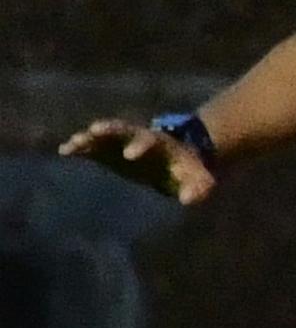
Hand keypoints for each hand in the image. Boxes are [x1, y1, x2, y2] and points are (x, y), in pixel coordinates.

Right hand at [57, 119, 215, 208]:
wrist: (177, 158)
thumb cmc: (188, 168)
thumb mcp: (198, 178)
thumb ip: (197, 187)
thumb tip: (187, 199)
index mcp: (161, 142)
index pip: (150, 140)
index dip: (140, 145)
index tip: (130, 155)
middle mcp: (137, 136)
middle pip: (123, 129)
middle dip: (110, 130)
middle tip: (95, 131)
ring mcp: (122, 141)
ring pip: (104, 134)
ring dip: (89, 137)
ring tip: (73, 143)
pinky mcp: (109, 150)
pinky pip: (92, 146)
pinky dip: (80, 146)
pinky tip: (64, 151)